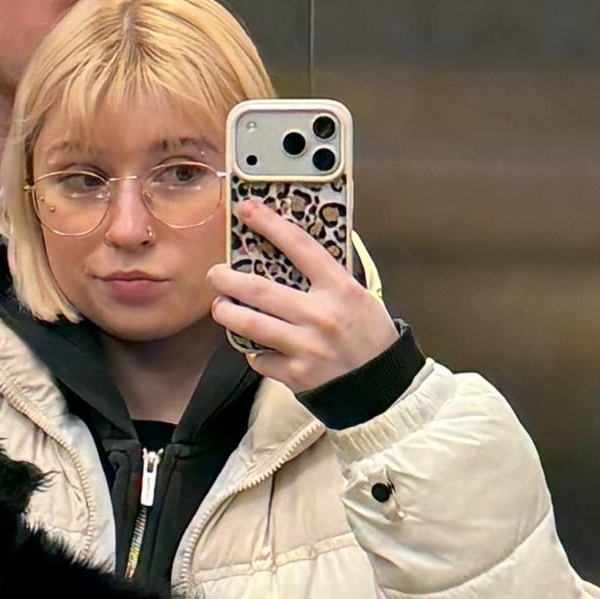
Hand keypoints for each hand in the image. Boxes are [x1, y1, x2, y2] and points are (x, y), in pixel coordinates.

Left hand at [209, 199, 397, 393]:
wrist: (383, 388)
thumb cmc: (371, 337)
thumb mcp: (360, 296)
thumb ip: (328, 276)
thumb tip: (292, 249)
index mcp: (340, 289)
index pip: (299, 246)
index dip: (269, 224)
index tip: (246, 210)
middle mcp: (320, 316)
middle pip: (259, 290)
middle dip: (227, 279)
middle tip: (215, 274)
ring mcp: (306, 347)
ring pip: (250, 325)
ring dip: (227, 313)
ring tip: (221, 306)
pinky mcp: (296, 375)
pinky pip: (260, 359)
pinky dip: (254, 352)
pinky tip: (256, 347)